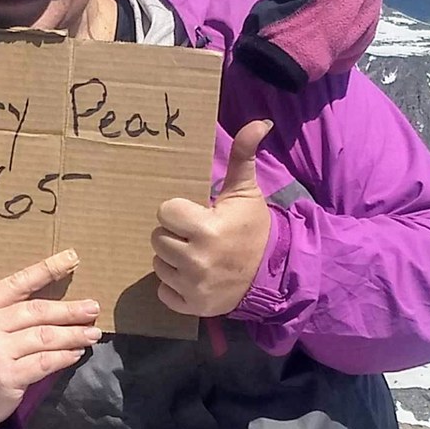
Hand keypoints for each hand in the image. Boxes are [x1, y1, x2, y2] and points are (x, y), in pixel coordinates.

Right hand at [0, 251, 100, 425]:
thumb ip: (12, 314)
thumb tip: (61, 306)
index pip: (19, 283)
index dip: (47, 269)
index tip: (73, 258)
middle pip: (37, 311)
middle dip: (69, 310)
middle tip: (93, 309)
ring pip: (45, 337)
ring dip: (73, 334)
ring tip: (92, 334)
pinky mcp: (7, 376)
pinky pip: (45, 362)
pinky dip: (64, 356)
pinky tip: (76, 353)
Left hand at [152, 121, 273, 317]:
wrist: (272, 273)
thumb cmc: (252, 228)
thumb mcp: (246, 191)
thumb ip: (244, 155)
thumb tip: (259, 122)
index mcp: (207, 229)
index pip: (165, 212)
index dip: (179, 212)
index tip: (198, 215)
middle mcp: (197, 260)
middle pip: (158, 238)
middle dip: (174, 234)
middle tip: (196, 235)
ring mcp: (193, 286)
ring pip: (158, 264)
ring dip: (172, 259)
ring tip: (196, 254)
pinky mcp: (192, 307)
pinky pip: (163, 292)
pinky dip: (175, 286)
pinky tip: (194, 277)